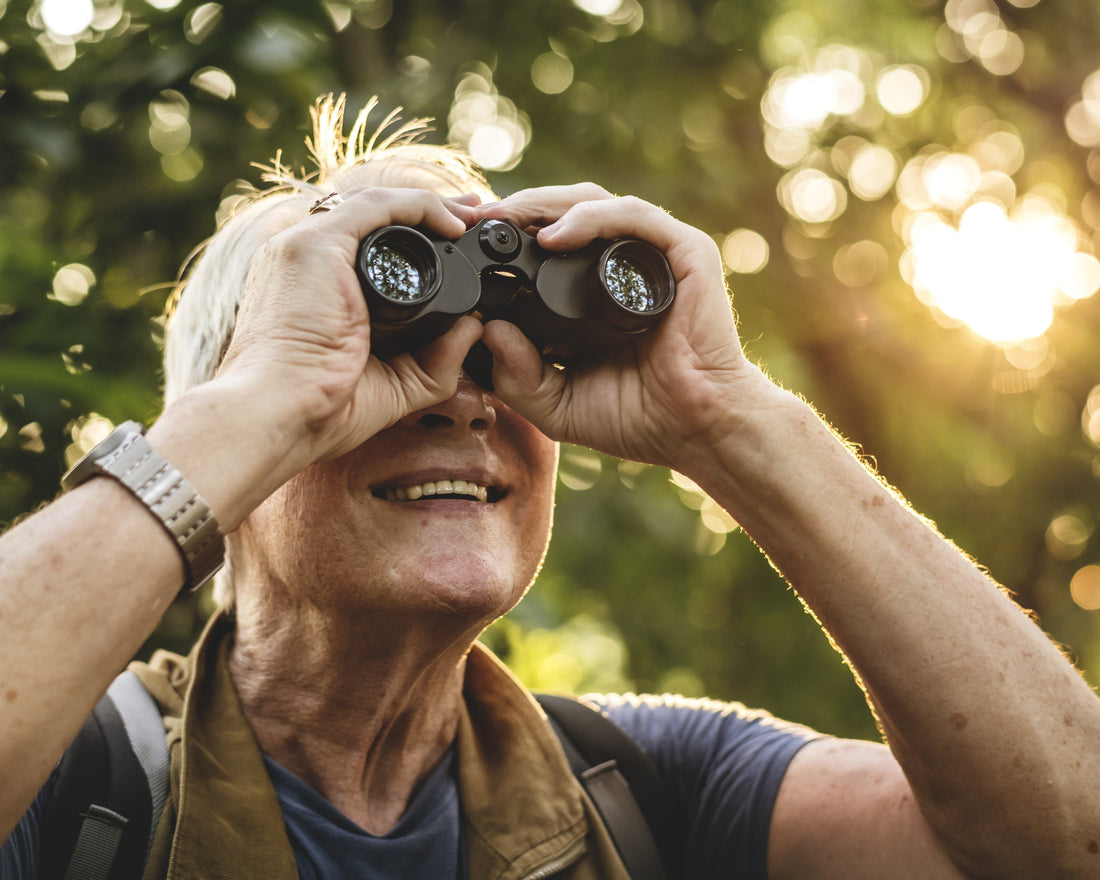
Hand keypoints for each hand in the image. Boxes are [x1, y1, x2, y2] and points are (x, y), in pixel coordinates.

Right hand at [214, 187, 484, 464]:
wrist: (280, 416)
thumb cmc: (322, 410)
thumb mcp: (397, 383)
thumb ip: (439, 358)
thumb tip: (476, 327)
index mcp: (313, 286)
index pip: (367, 243)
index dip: (415, 236)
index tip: (458, 242)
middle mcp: (304, 258)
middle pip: (374, 217)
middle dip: (428, 212)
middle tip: (473, 217)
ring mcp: (305, 246)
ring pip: (377, 204)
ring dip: (430, 205)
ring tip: (472, 215)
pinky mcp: (315, 244)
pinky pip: (376, 206)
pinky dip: (418, 206)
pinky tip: (451, 223)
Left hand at [473, 184, 764, 469]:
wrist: (699, 429)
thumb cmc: (639, 417)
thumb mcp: (558, 403)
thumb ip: (519, 377)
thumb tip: (488, 332)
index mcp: (596, 288)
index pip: (549, 238)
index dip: (508, 233)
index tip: (466, 241)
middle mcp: (625, 262)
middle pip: (565, 210)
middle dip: (518, 208)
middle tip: (475, 220)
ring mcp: (656, 253)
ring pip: (594, 202)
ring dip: (544, 203)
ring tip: (505, 219)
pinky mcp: (685, 252)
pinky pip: (634, 217)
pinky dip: (590, 218)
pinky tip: (554, 236)